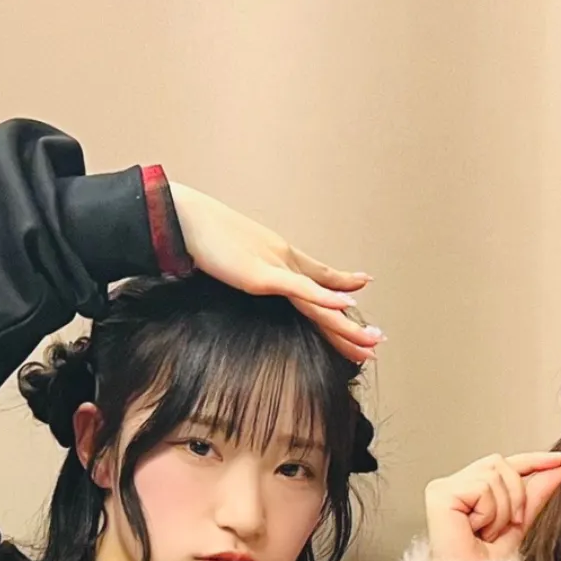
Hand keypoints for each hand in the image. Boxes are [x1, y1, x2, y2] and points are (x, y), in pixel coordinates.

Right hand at [169, 183, 380, 363]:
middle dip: (351, 325)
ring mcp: (276, 268)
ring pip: (321, 301)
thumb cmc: (201, 240)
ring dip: (347, 324)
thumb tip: (250, 280)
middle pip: (326, 298)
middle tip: (377, 341)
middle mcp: (285, 262)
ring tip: (371, 342)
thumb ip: (249, 272)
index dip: (341, 287)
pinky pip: (299, 290)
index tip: (361, 290)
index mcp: (279, 259)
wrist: (184, 218)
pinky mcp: (262, 275)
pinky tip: (345, 307)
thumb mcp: (233, 260)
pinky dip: (323, 298)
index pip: (318, 279)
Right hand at [425, 451, 560, 560]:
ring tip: (486, 533)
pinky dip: (489, 513)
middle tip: (504, 527)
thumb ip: (535, 494)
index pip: (503, 464)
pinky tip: (474, 529)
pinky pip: (482, 488)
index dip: (533, 460)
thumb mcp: (518, 524)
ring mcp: (443, 488)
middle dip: (516, 496)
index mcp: (468, 490)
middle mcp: (453, 485)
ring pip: (493, 475)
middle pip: (500, 464)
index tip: (560, 460)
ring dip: (502, 510)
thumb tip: (559, 468)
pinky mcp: (440, 494)